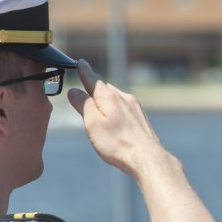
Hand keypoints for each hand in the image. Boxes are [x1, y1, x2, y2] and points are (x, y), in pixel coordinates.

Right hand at [67, 59, 167, 177]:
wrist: (147, 158)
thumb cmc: (117, 143)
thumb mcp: (92, 124)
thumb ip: (83, 104)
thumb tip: (74, 91)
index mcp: (110, 97)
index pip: (93, 79)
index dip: (84, 71)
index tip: (80, 63)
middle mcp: (124, 98)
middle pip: (105, 88)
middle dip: (95, 86)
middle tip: (85, 83)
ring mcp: (135, 107)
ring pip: (116, 97)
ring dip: (106, 99)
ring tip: (98, 104)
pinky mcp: (141, 118)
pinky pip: (125, 107)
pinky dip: (116, 108)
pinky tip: (116, 119)